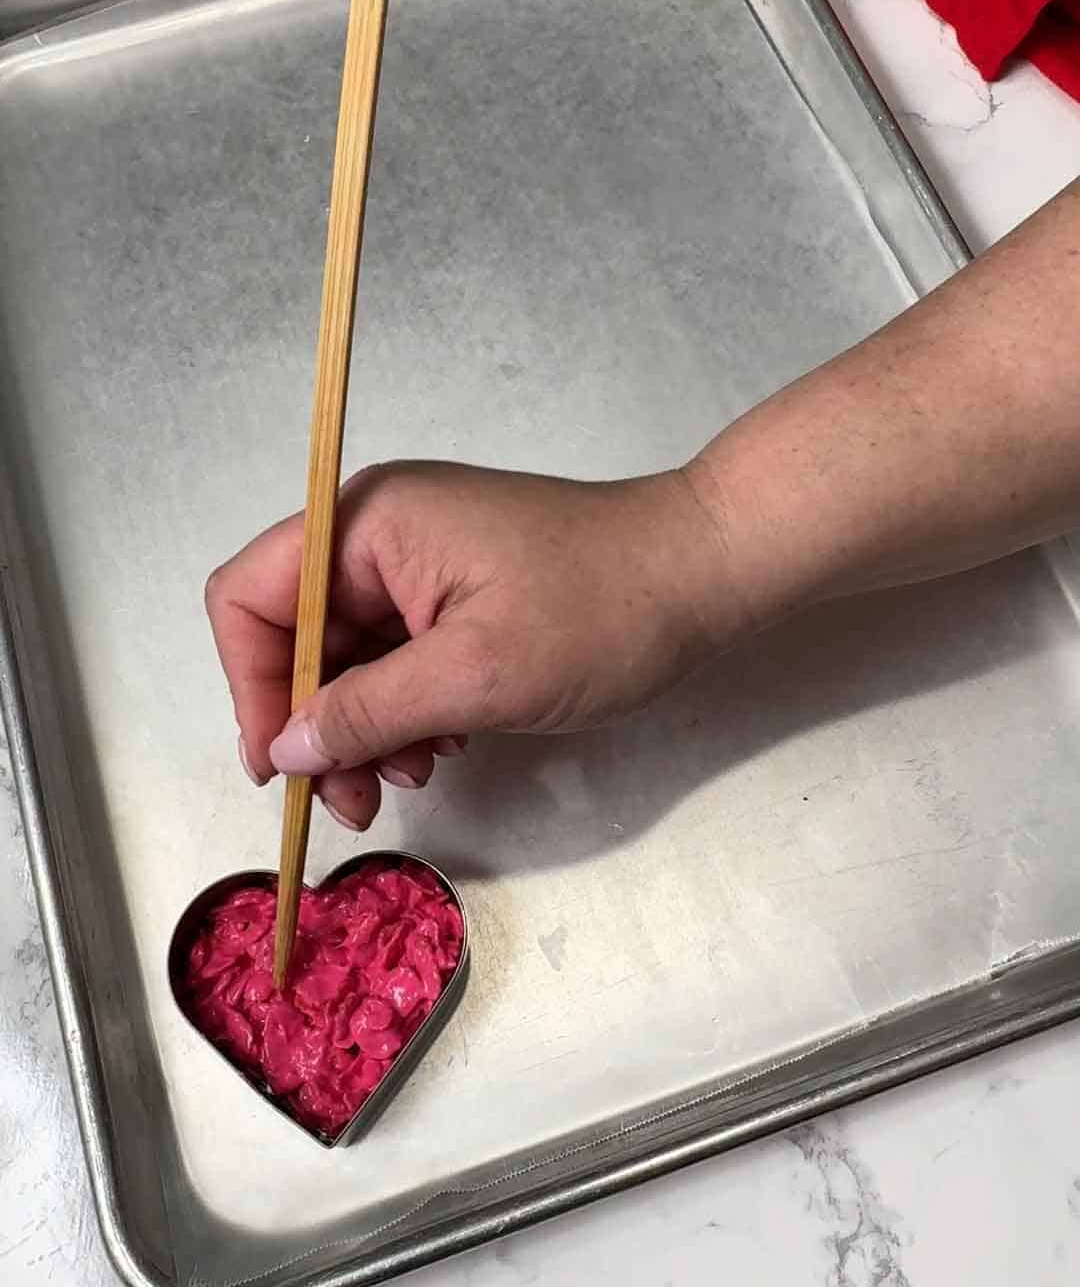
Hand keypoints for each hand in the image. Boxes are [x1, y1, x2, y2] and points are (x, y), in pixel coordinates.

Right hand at [205, 462, 737, 829]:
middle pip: (295, 635)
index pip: (251, 597)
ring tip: (414, 774)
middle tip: (356, 801)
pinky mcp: (455, 592)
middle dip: (318, 724)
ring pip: (347, 657)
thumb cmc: (596, 612)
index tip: (284, 769)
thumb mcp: (474, 675)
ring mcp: (419, 563)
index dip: (250, 686)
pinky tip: (446, 745)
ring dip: (366, 727)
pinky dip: (406, 709)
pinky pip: (396, 657)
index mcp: (368, 525)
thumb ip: (368, 712)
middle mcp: (379, 534)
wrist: (703, 574)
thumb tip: (285, 749)